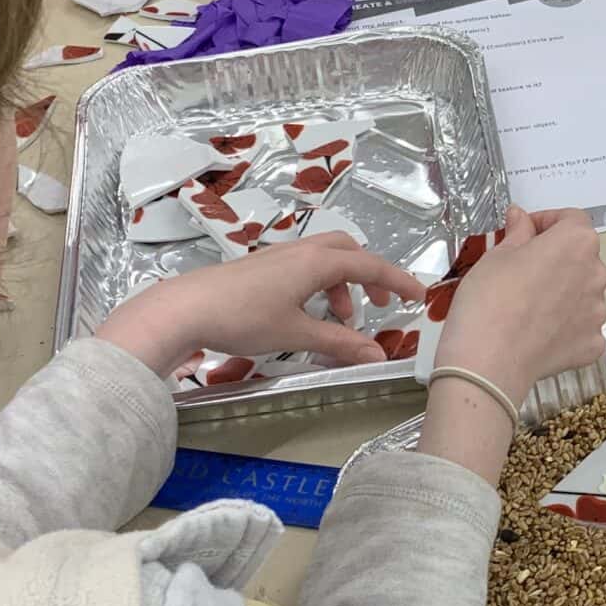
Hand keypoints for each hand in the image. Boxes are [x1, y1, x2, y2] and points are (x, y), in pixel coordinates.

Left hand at [98, 236, 425, 377]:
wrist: (185, 308)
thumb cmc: (243, 318)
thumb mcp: (296, 334)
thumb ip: (339, 343)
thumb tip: (378, 354)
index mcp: (316, 262)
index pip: (369, 265)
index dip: (398, 280)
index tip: (420, 296)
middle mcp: (301, 251)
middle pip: (347, 251)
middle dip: (370, 274)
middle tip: (381, 303)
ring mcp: (278, 256)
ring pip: (324, 258)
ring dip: (342, 284)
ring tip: (342, 319)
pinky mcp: (260, 267)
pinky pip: (304, 266)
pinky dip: (319, 285)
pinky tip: (307, 313)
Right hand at [420, 206, 605, 483]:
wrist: (489, 361)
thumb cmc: (489, 299)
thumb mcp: (497, 255)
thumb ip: (518, 232)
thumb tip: (522, 218)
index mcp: (577, 243)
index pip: (572, 220)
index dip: (546, 222)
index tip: (524, 233)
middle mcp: (598, 274)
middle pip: (581, 257)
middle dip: (556, 258)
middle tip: (521, 271)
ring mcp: (599, 312)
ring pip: (582, 292)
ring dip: (563, 292)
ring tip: (528, 306)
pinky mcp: (593, 344)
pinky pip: (582, 327)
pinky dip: (565, 326)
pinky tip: (538, 333)